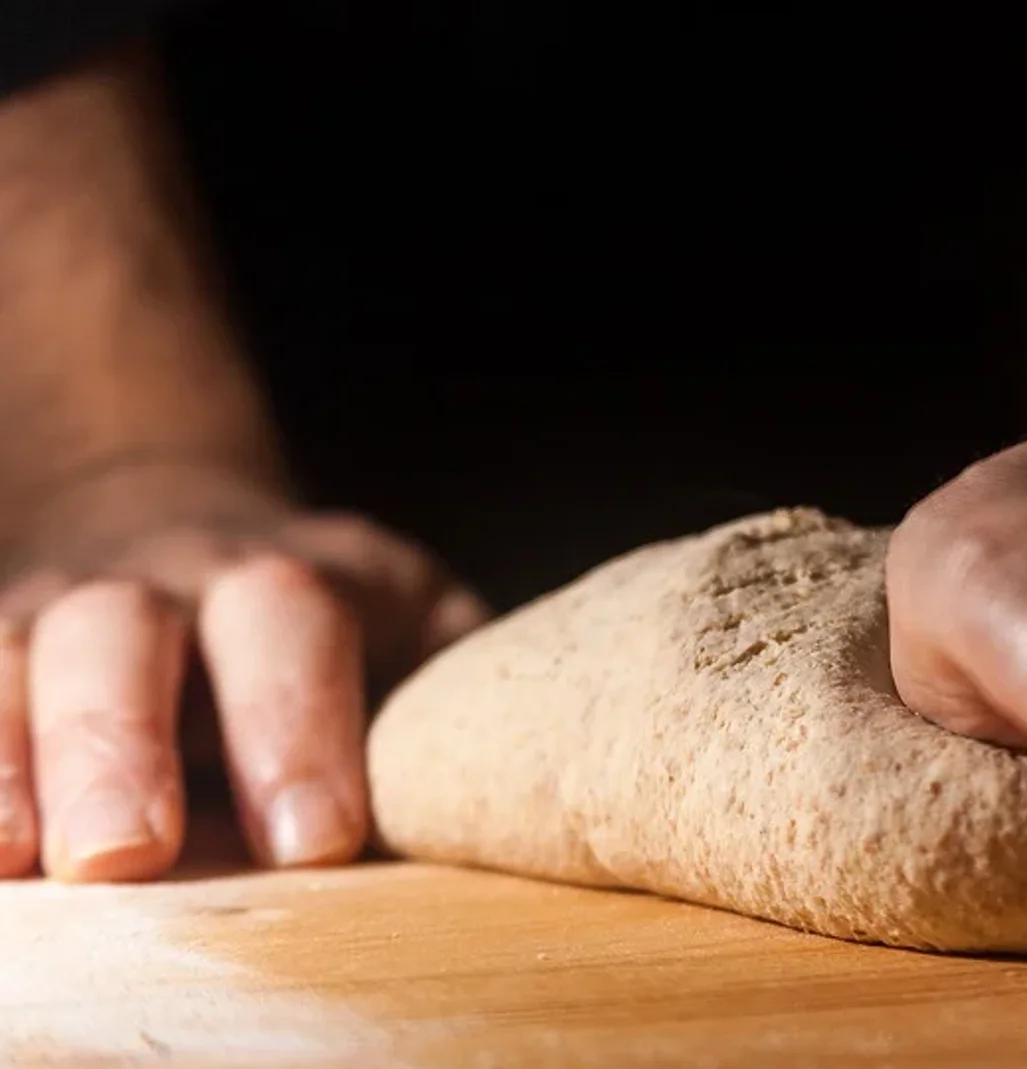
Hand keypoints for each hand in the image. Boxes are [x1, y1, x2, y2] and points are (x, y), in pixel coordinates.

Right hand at [0, 466, 486, 882]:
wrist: (198, 546)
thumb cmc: (342, 639)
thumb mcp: (420, 639)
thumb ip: (455, 703)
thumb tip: (523, 796)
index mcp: (299, 580)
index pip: (296, 625)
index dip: (300, 724)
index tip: (318, 838)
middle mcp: (164, 582)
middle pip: (125, 630)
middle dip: (122, 740)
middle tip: (132, 852)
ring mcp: (58, 613)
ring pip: (13, 657)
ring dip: (10, 756)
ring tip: (20, 857)